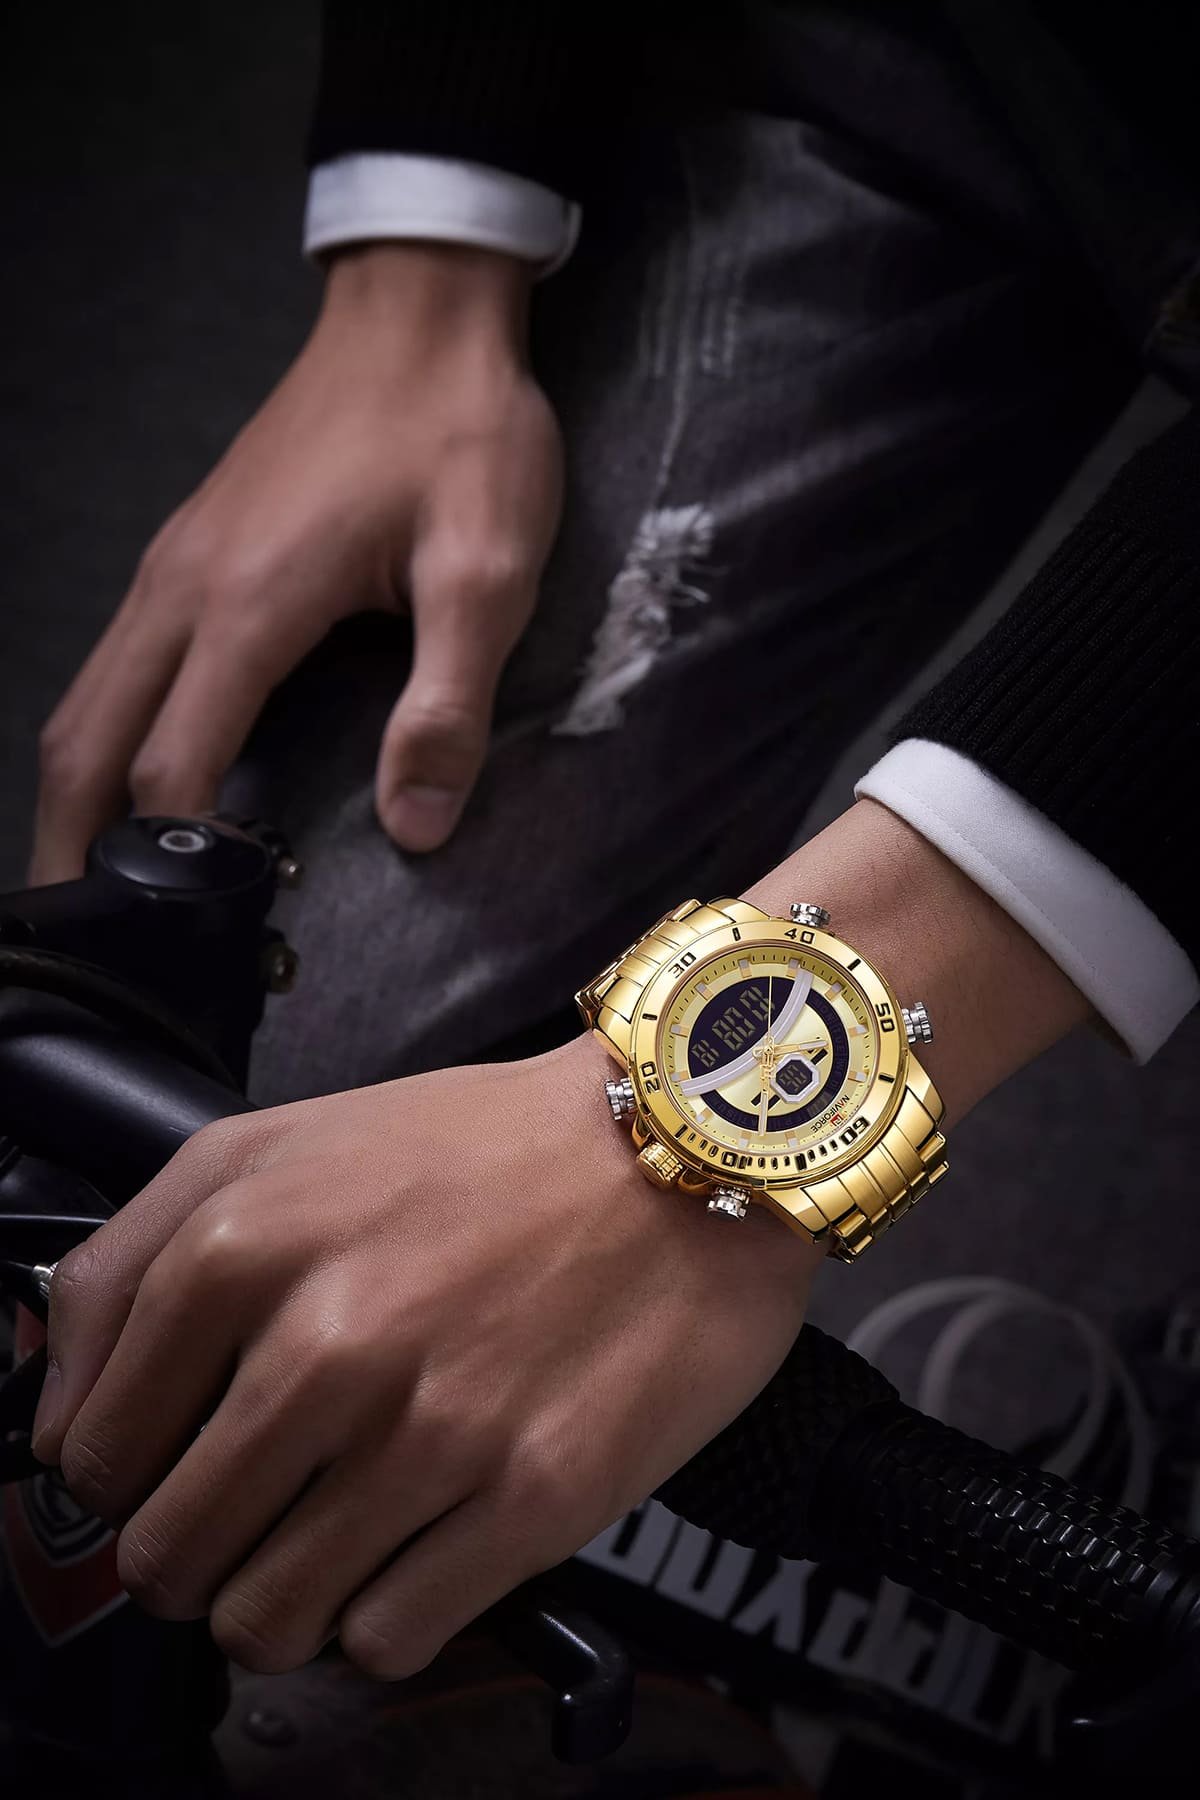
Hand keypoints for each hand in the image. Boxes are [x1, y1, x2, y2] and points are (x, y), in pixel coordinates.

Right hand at [31, 243, 562, 882]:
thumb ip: (445, 703)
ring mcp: (173, 562)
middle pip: (84, 742)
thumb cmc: (459, 431)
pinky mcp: (191, 549)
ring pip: (88, 700)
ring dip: (80, 793)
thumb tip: (415, 827)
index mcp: (245, 605)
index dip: (180, 859)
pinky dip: (110, 736)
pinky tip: (142, 775)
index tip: (203, 929)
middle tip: (87, 933)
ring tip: (104, 878)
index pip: (171, 767)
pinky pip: (120, 664)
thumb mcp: (484, 570)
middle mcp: (180, 588)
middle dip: (75, 844)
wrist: (421, 310)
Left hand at [31, 1038, 820, 1677]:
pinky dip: (383, 1618)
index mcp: (244, 1246)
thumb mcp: (279, 1141)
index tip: (163, 1473)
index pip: (91, 1451)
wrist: (678, 1150)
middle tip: (251, 1516)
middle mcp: (327, 1343)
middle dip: (193, 1554)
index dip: (121, 1480)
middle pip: (169, 1555)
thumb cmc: (486, 1149)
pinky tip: (413, 1549)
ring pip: (265, 1622)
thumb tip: (64, 1399)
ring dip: (280, 1603)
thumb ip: (139, 1254)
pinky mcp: (531, 1499)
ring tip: (327, 1543)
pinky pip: (387, 1639)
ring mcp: (431, 1430)